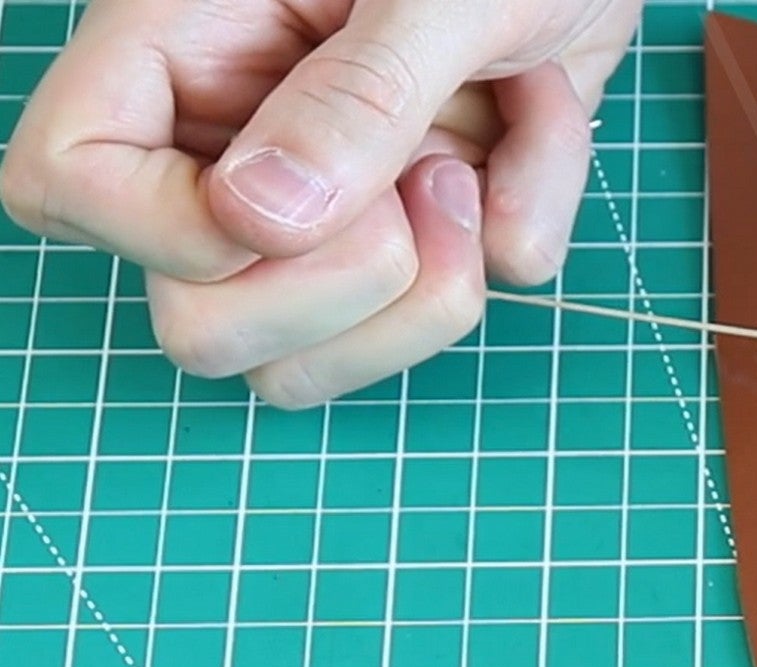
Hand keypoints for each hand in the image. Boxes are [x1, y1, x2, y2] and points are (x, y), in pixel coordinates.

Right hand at [1, 0, 641, 407]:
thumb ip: (358, 94)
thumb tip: (259, 217)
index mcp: (181, 50)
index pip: (63, 184)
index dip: (170, 236)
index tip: (297, 204)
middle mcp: (231, 146)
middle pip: (199, 326)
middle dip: (341, 288)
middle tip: (432, 175)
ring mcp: (323, 212)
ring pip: (310, 365)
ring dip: (432, 288)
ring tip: (477, 160)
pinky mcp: (415, 244)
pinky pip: (447, 314)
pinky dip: (522, 225)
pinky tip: (531, 129)